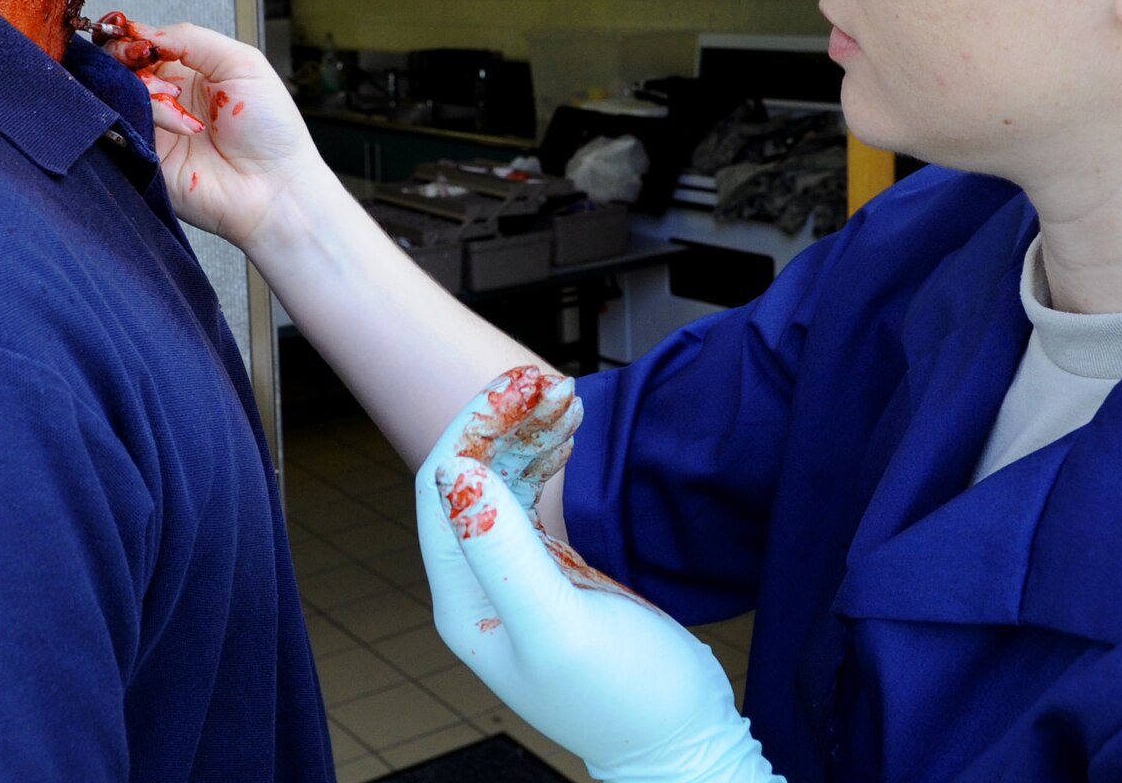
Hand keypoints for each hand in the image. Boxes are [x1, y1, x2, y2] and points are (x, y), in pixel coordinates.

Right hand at [94, 18, 322, 246]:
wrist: (276, 186)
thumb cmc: (271, 129)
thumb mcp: (242, 63)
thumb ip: (192, 38)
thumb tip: (145, 31)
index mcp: (188, 71)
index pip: (143, 43)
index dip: (133, 34)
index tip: (130, 31)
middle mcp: (166, 97)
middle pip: (119, 64)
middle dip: (124, 54)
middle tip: (138, 56)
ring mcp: (153, 126)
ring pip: (118, 92)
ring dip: (143, 86)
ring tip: (174, 99)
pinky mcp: (144, 155)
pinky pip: (125, 125)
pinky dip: (149, 115)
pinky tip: (179, 125)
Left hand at [416, 368, 780, 782]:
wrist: (680, 740)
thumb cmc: (624, 697)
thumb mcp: (561, 628)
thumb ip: (507, 556)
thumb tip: (456, 474)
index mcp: (464, 600)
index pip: (441, 487)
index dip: (476, 427)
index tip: (524, 387)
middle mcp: (478, 585)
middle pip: (470, 476)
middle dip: (506, 422)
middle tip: (553, 380)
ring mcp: (515, 577)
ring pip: (503, 481)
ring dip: (530, 433)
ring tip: (567, 395)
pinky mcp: (554, 574)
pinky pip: (535, 499)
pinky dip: (549, 458)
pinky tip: (570, 432)